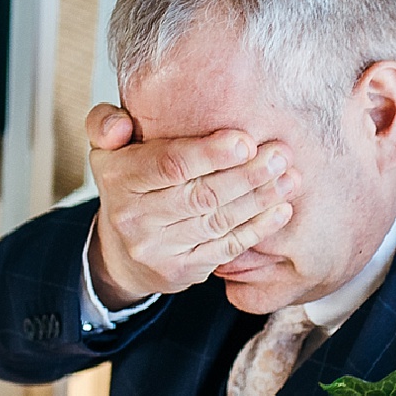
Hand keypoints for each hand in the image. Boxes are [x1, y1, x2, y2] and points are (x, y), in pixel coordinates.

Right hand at [84, 103, 297, 305]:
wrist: (122, 252)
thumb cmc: (129, 184)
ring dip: (260, 199)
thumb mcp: (108, 150)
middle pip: (200, 195)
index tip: (246, 141)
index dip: (209, 154)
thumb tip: (118, 126)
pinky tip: (282, 210)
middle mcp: (134, 217)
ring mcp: (158, 249)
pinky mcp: (182, 271)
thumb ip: (105, 124)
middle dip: (246, 175)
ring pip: (218, 221)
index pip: (168, 165)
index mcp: (119, 178)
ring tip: (290, 178)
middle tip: (281, 155)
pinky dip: (257, 228)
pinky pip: (225, 247)